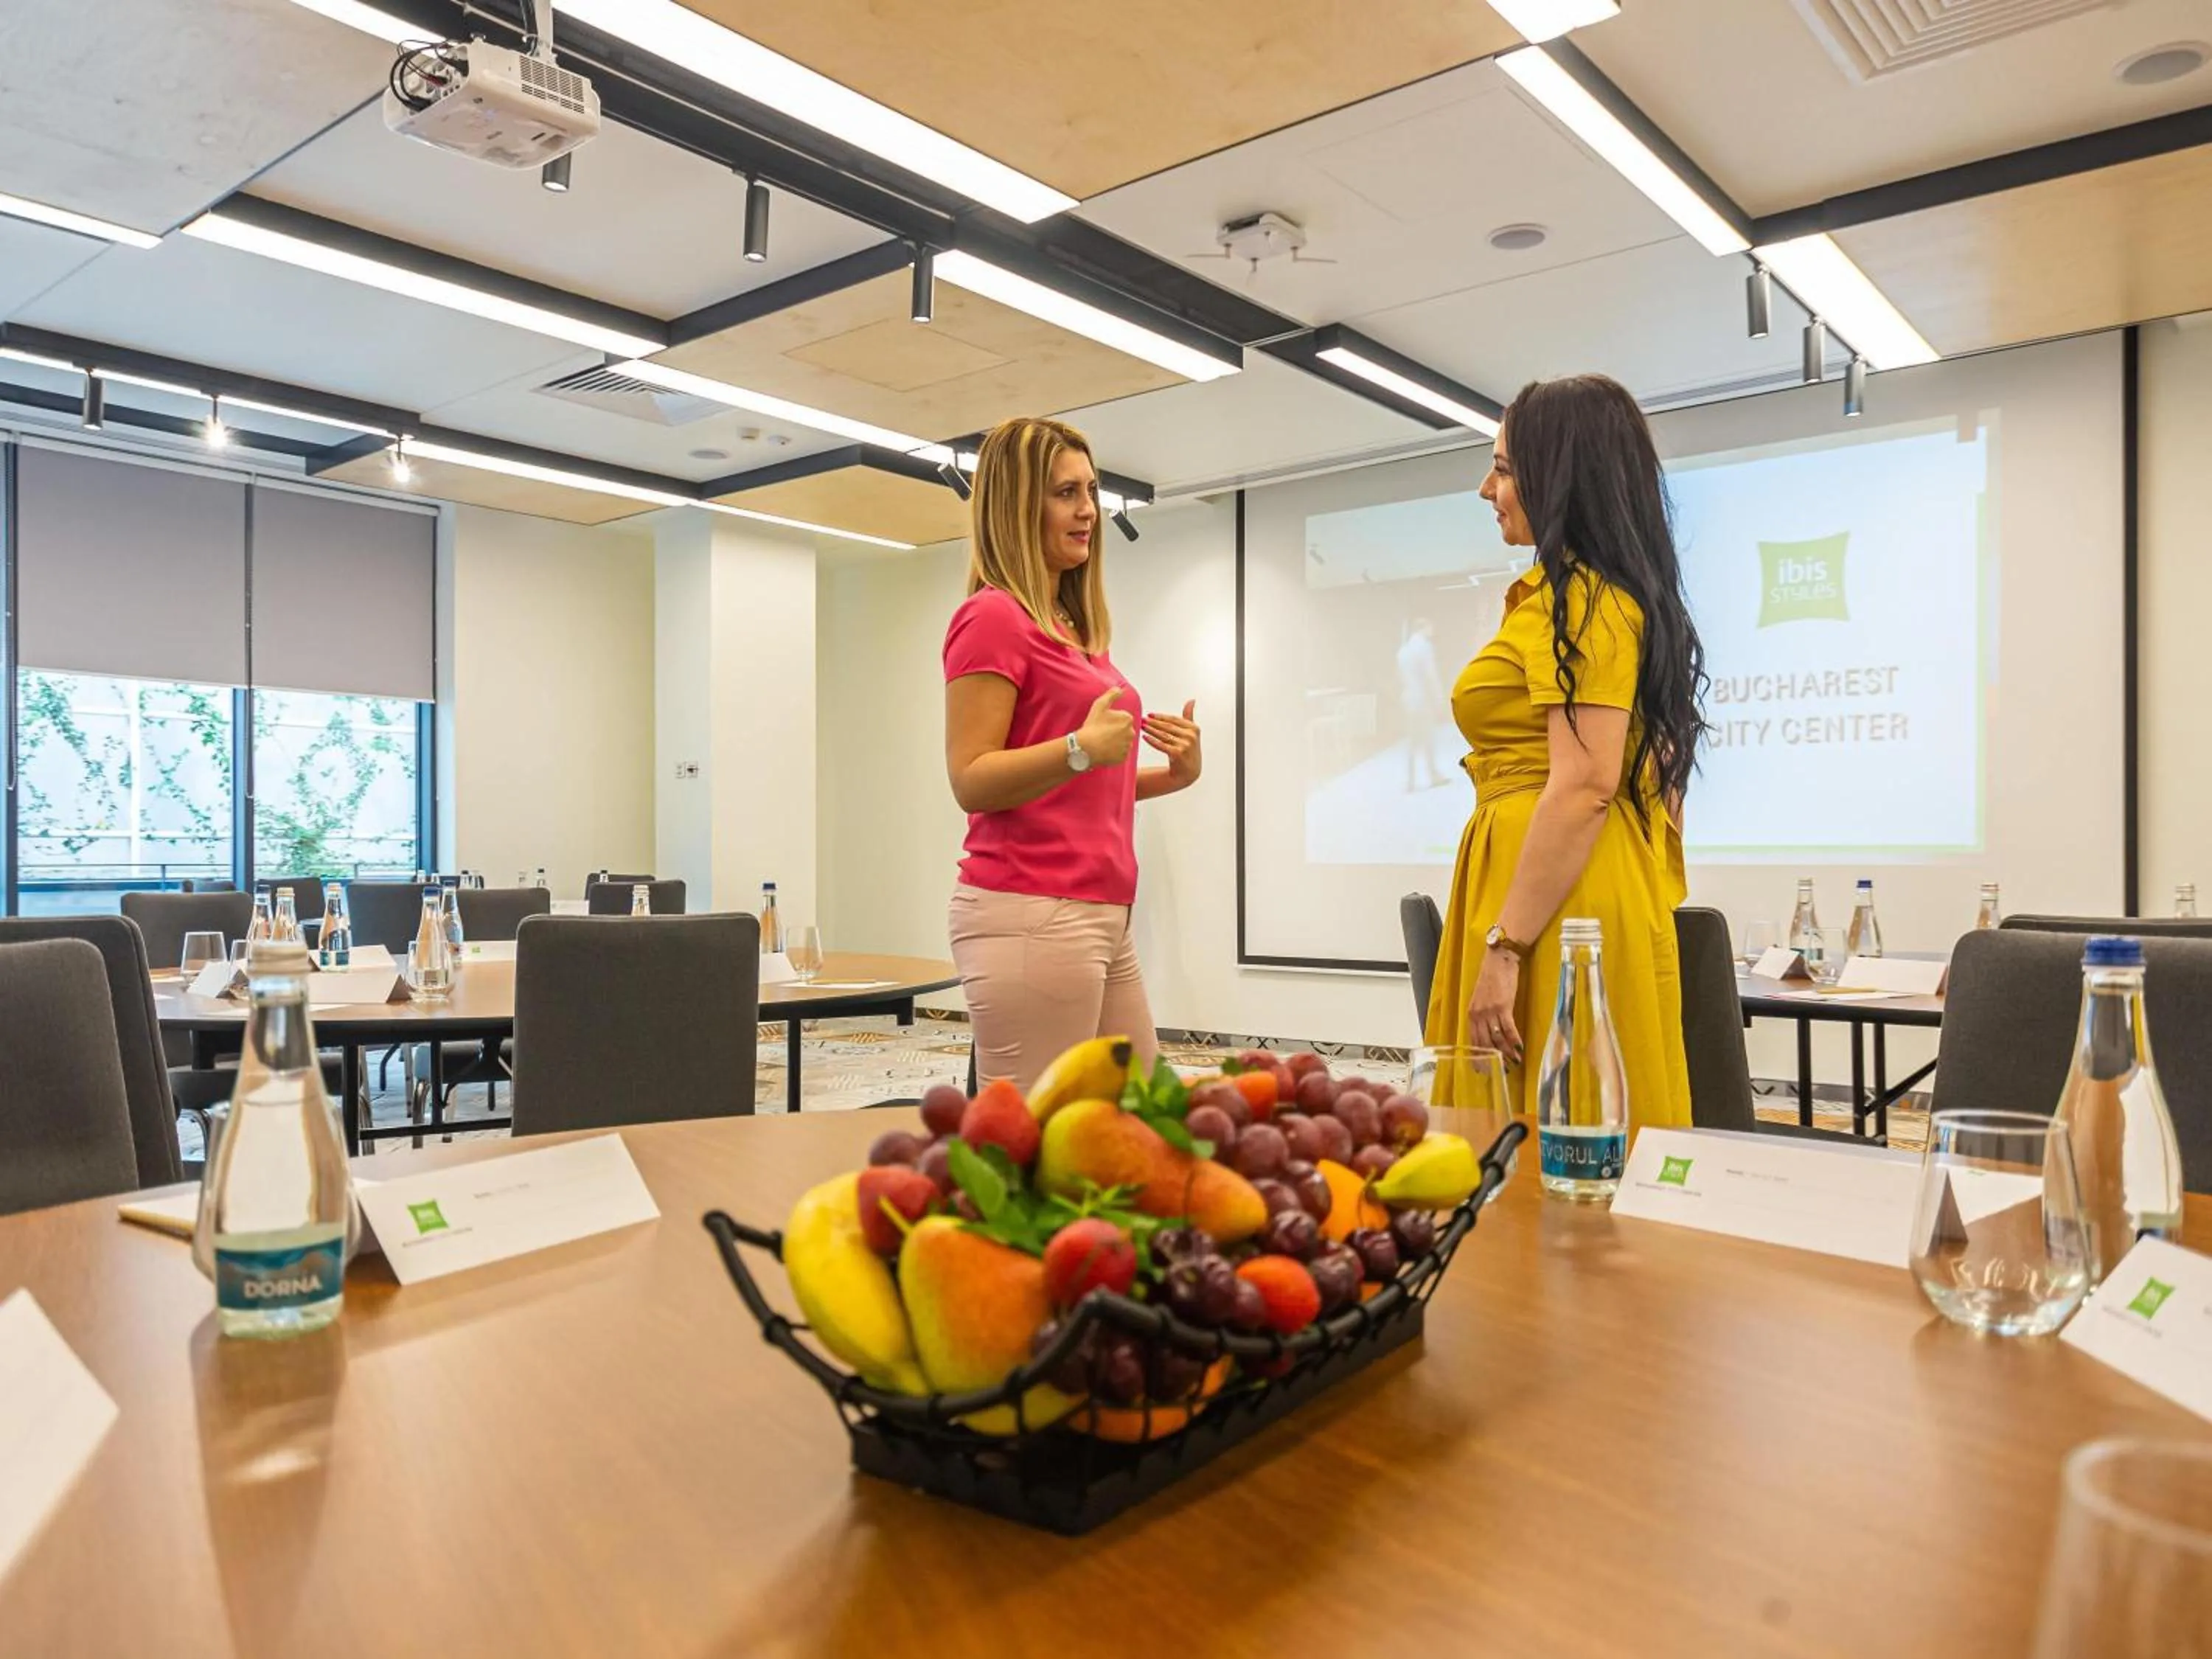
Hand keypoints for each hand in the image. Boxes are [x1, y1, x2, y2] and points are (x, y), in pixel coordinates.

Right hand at [1076, 686, 1134, 765]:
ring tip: (1102, 741)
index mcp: (1127, 719)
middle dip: (1115, 731)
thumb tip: (1120, 688)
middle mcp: (1131, 732)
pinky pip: (1120, 753)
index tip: (1103, 723)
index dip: (1112, 720)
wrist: (1086, 747)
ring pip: (1122, 742)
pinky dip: (1114, 752)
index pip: (1122, 718)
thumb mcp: (1100, 705)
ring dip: (1115, 741)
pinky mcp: (1123, 757)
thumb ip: (1111, 694)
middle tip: (1102, 732)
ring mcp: (1127, 746)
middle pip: (1123, 730)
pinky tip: (1104, 750)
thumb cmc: (1093, 726)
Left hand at [1142, 700, 1201, 786]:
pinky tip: (1145, 737)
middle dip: (1153, 723)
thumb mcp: (1191, 732)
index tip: (1150, 714)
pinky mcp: (1177, 754)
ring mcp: (1184, 745)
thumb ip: (1189, 716)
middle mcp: (1190, 736)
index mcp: (1194, 728)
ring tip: (1142, 726)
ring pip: (1163, 735)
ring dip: (1151, 730)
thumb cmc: (1188, 750)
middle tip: (1142, 719)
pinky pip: (1161, 745)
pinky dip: (1152, 741)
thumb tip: (1192, 700)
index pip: (1174, 719)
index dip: (1161, 717)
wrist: (1190, 771)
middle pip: (1168, 727)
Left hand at [1466, 947, 1522, 1066]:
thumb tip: (1489, 1033)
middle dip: (1494, 1059)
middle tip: (1503, 1071)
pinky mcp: (1503, 1006)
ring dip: (1507, 1052)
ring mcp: (1490, 1011)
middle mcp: (1478, 1015)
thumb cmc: (1492, 979)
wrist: (1499, 961)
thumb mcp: (1481, 999)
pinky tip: (1520, 1049)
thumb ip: (1482, 1016)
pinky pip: (1509, 1028)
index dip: (1480, 1056)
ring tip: (1515, 1063)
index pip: (1474, 1040)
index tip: (1484, 1069)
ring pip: (1498, 1038)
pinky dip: (1515, 1041)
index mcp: (1471, 1014)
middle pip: (1485, 1043)